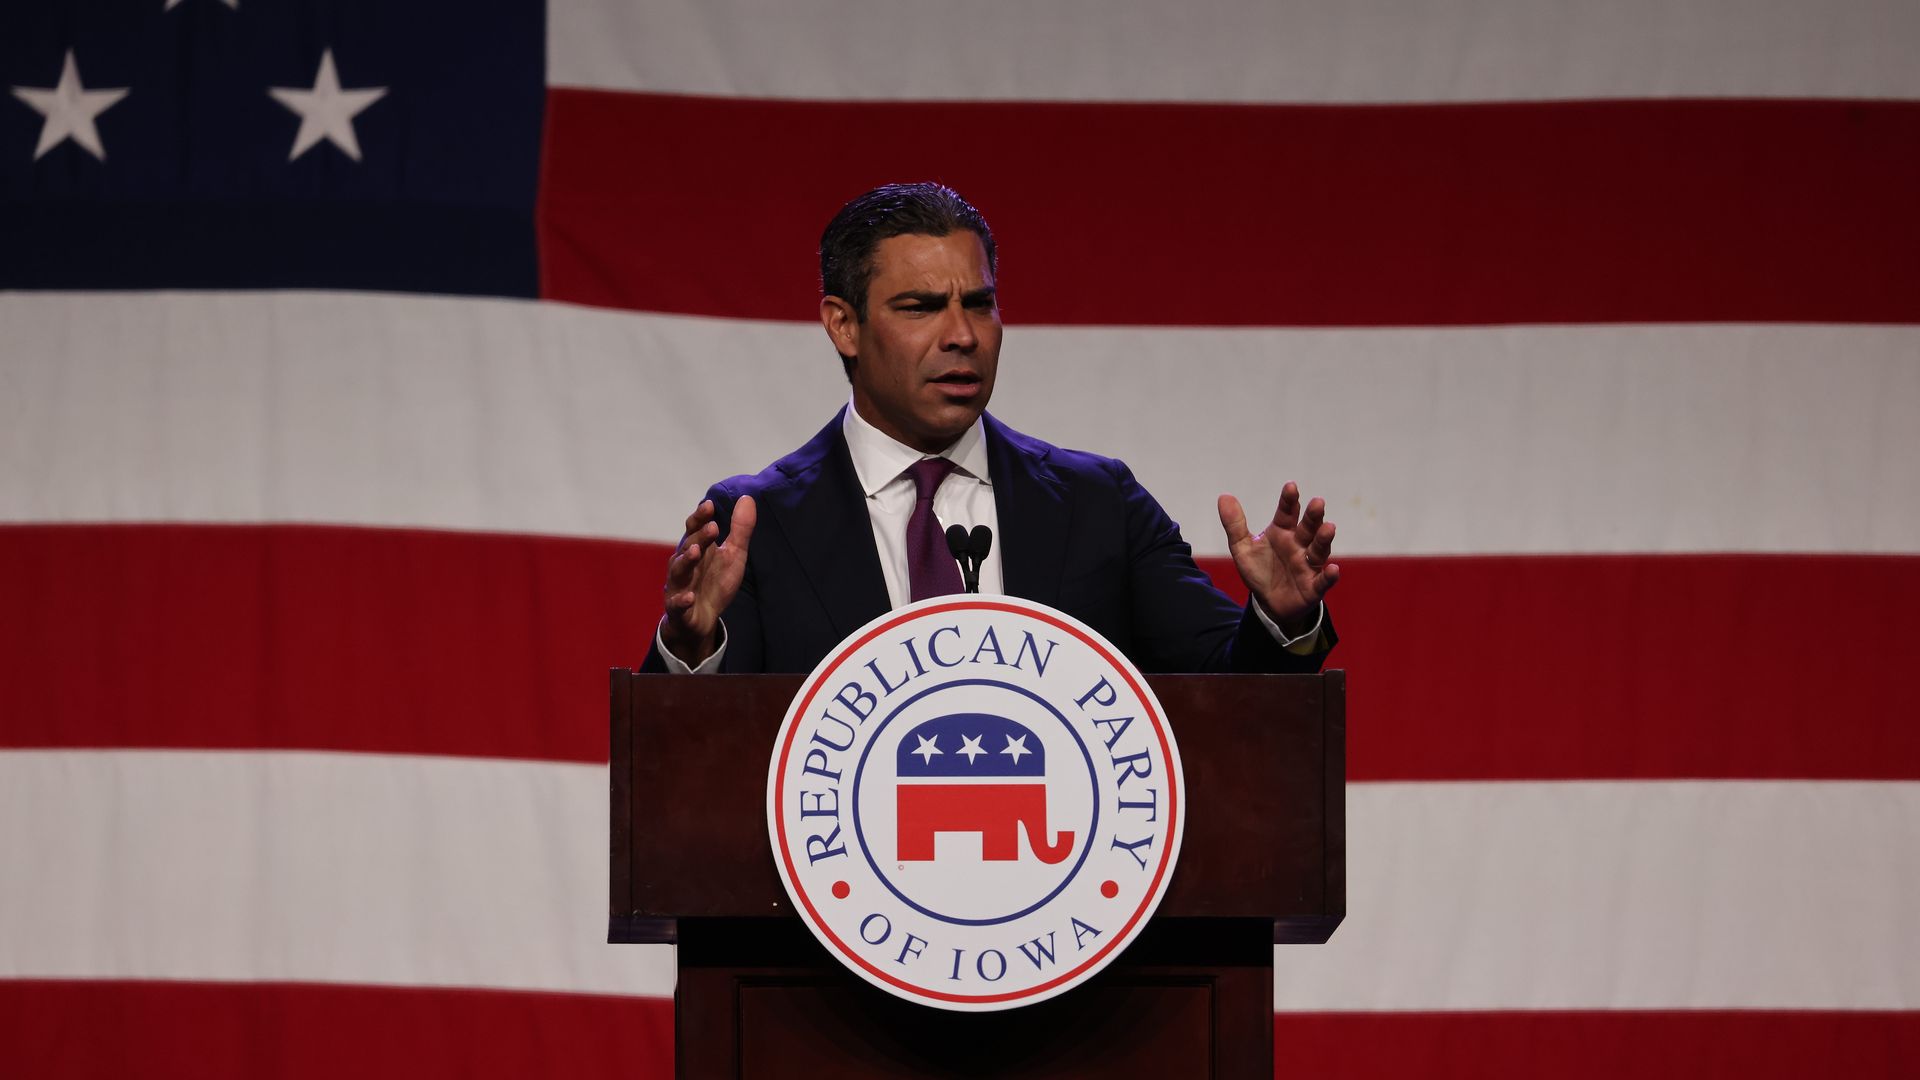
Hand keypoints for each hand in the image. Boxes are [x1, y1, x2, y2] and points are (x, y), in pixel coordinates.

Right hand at [660, 495, 755, 664]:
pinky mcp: (679, 609)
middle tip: (712, 528)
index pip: (694, 528)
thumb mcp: (733, 555)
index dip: (700, 517)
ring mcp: (679, 586)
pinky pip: (678, 604)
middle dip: (699, 538)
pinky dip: (682, 600)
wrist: (701, 619)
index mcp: (696, 549)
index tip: (710, 505)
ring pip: (678, 571)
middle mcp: (684, 564)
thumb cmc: (715, 582)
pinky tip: (690, 597)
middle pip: (688, 547)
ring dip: (686, 561)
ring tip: (695, 552)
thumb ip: (740, 529)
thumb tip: (747, 498)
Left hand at [1218, 483, 1338, 635]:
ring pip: (1319, 550)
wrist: (1268, 604)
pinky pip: (1323, 581)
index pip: (1287, 513)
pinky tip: (1333, 569)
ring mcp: (1308, 565)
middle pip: (1308, 528)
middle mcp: (1299, 545)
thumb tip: (1223, 496)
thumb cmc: (1260, 571)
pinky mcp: (1313, 587)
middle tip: (1318, 502)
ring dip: (1324, 539)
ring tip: (1329, 527)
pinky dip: (1329, 575)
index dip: (1289, 500)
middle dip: (1313, 516)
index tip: (1291, 486)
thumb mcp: (1242, 549)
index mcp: (1282, 532)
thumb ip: (1235, 525)